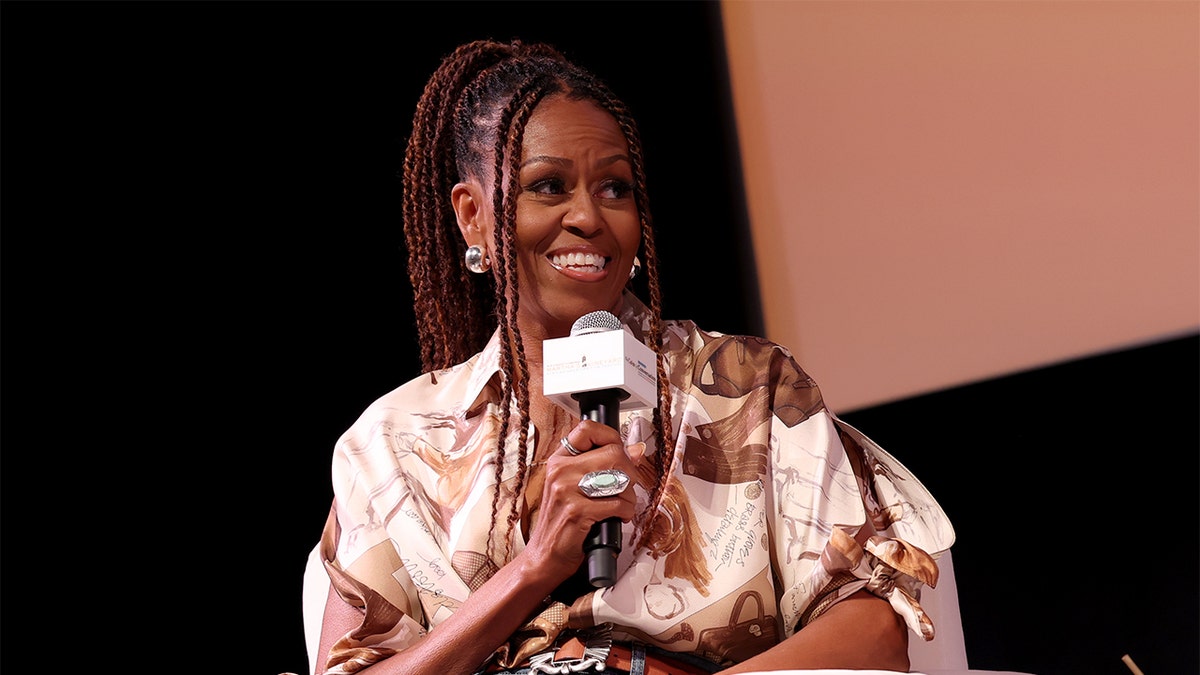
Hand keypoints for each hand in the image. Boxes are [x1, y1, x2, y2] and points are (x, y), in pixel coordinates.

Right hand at [522, 419, 645, 579]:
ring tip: (622, 505)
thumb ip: (602, 467)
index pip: (587, 429)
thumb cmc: (562, 523)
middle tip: (626, 488)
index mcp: (559, 461)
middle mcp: (560, 471)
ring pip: (619, 478)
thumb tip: (636, 451)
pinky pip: (617, 504)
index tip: (621, 452)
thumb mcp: (575, 488)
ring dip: (629, 496)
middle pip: (613, 454)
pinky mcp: (577, 512)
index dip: (611, 437)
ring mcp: (566, 491)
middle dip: (630, 473)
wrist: (544, 556)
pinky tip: (617, 518)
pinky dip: (625, 512)